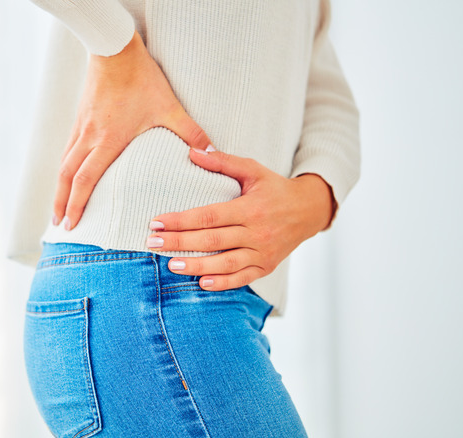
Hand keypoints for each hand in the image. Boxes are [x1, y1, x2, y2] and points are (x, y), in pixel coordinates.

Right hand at [54, 31, 212, 229]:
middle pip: (67, 177)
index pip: (85, 180)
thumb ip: (191, 132)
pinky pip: (67, 149)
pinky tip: (67, 174)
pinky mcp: (81, 117)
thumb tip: (211, 153)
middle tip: (58, 224)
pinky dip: (64, 167)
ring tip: (58, 205)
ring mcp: (82, 127)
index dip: (77, 204)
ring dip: (59, 187)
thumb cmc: (140, 77)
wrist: (114, 48)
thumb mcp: (169, 106)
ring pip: (63, 163)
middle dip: (61, 203)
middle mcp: (89, 137)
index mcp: (108, 140)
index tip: (71, 224)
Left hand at [147, 147, 335, 290]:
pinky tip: (202, 283)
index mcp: (251, 208)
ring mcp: (263, 252)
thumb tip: (192, 151)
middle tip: (153, 243)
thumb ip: (223, 161)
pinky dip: (223, 283)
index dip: (182, 220)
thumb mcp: (253, 169)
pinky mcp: (266, 266)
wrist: (309, 210)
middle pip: (212, 240)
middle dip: (180, 243)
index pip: (209, 216)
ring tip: (170, 266)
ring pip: (226, 263)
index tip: (157, 221)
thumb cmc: (274, 188)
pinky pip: (243, 278)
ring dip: (197, 266)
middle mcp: (257, 232)